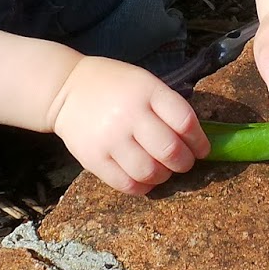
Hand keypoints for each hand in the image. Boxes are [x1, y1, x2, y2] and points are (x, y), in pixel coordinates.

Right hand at [49, 56, 210, 194]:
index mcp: (147, 91)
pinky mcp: (94, 159)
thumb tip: (196, 140)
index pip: (185, 121)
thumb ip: (168, 107)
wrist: (66, 89)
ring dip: (164, 176)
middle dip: (185, 162)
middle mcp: (130, 115)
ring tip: (163, 171)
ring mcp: (110, 138)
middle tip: (183, 162)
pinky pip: (127, 184)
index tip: (202, 149)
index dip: (200, 141)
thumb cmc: (115, 86)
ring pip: (150, 172)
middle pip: (170, 150)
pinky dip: (143, 187)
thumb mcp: (144, 83)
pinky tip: (145, 179)